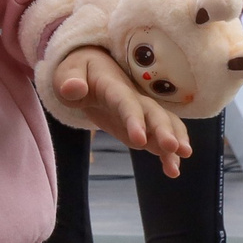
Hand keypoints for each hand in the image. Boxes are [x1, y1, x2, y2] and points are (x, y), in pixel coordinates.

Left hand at [52, 45, 192, 177]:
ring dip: (174, 143)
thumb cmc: (78, 73)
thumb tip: (73, 88)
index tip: (140, 140)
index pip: (126, 103)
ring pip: (164, 125)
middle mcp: (134, 100)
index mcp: (114, 88)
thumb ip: (68, 80)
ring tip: (176, 168)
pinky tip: (172, 171)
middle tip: (174, 149)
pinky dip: (168, 154)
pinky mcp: (143, 127)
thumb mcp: (66, 73)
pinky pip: (159, 139)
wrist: (91, 71)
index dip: (134, 120)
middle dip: (165, 131)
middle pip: (154, 114)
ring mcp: (141, 114)